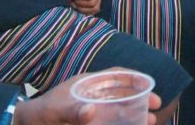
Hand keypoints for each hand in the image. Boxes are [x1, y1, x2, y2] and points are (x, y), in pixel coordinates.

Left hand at [14, 72, 161, 124]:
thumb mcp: (54, 112)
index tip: (149, 85)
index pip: (115, 75)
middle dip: (140, 97)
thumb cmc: (39, 115)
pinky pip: (110, 121)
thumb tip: (91, 111)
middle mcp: (92, 95)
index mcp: (86, 84)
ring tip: (149, 122)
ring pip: (118, 108)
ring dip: (134, 113)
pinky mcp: (90, 123)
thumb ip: (71, 111)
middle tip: (156, 107)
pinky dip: (122, 123)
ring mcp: (91, 110)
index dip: (134, 78)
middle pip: (121, 92)